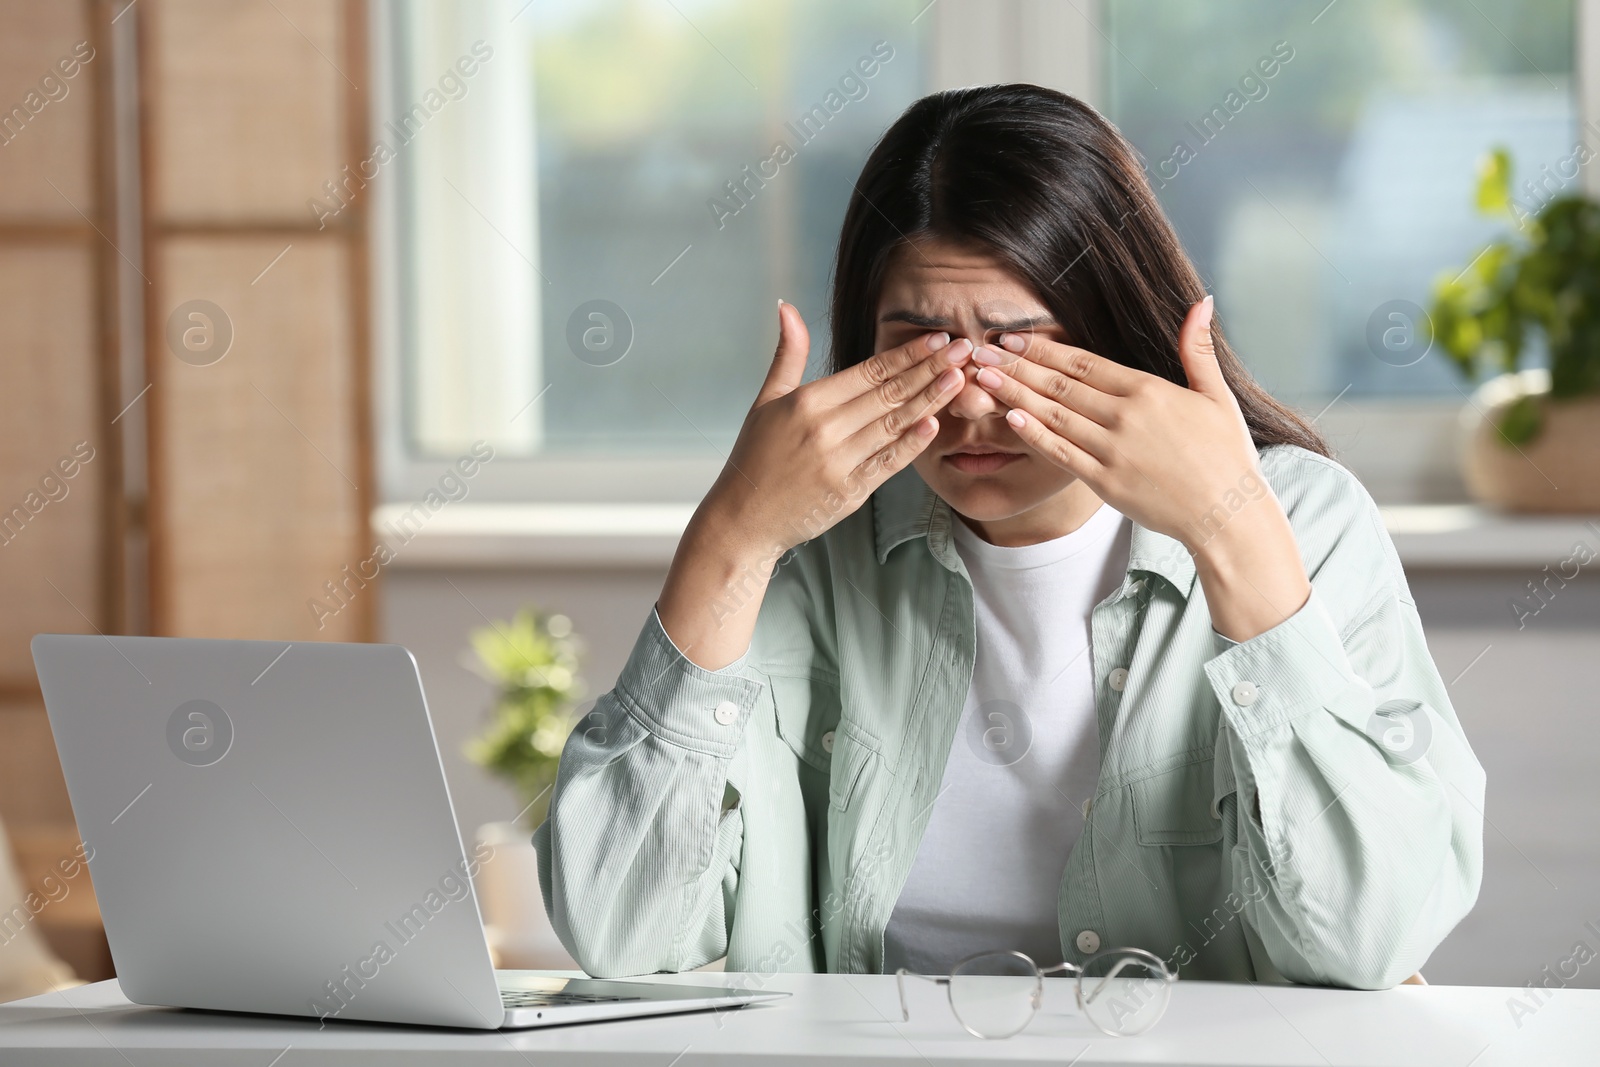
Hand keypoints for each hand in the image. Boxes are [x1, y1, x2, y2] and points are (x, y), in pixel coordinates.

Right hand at [658, 301, 969, 668]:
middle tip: (963, 349)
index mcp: (807, 402)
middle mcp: (825, 429)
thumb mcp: (766, 400)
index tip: (936, 338)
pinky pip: (887, 463)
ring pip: (893, 425)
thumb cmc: (756, 457)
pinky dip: (911, 444)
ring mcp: (839, 462)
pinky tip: (934, 424)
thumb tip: (787, 307)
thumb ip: (787, 355)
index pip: (868, 371)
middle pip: (888, 393)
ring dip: (930, 400)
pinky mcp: (849, 493)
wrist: (744, 517)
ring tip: (959, 379)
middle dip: (929, 369)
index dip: (906, 354)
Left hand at [970, 296, 1310, 639]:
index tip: (1013, 338)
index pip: (1084, 362)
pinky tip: (1010, 418)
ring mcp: (1113, 450)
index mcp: (1149, 390)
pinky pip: (1062, 455)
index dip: (1044, 349)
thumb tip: (1203, 302)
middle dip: (1016, 366)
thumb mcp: (1217, 395)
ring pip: (1054, 416)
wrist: (1228, 513)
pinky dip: (1035, 436)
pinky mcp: (1106, 483)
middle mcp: (1125, 417)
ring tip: (982, 378)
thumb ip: (1199, 349)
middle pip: (1060, 384)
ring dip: (1015, 395)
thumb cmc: (1227, 455)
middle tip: (980, 351)